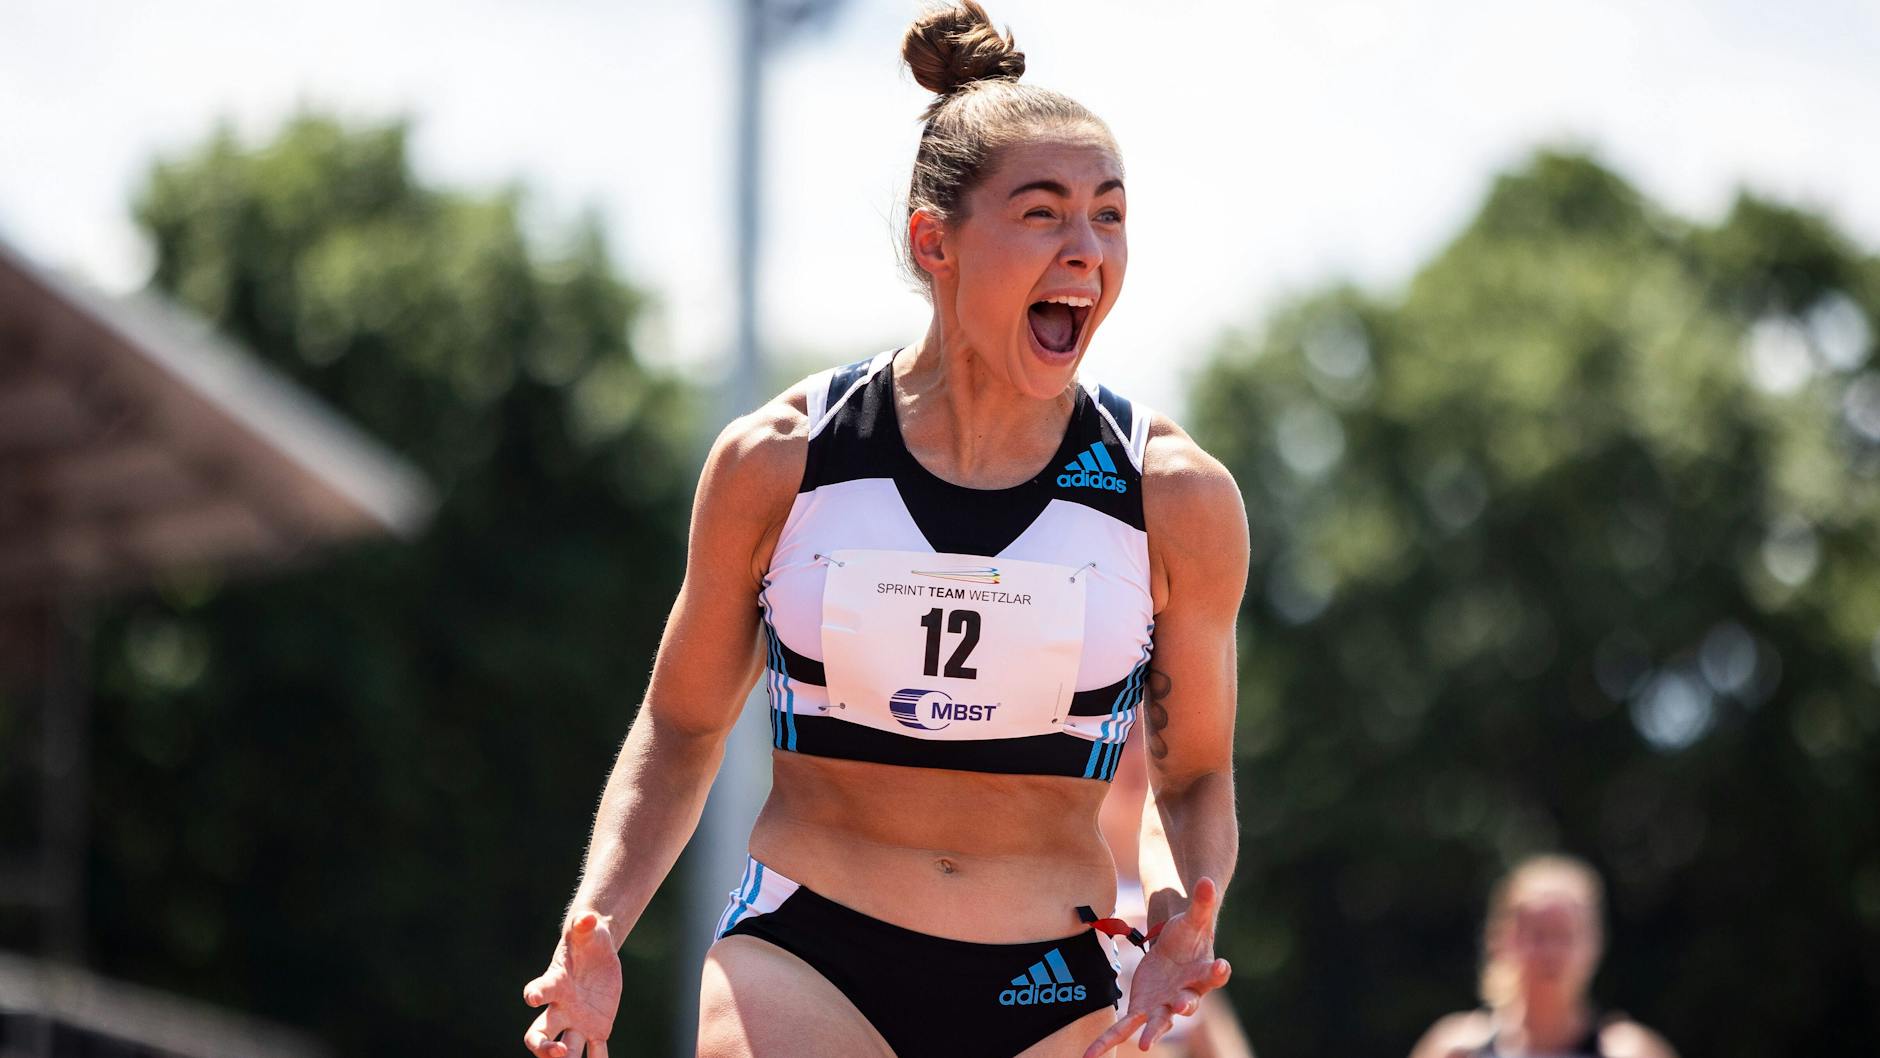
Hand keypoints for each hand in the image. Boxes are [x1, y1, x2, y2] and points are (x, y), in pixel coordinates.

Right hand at [522, 912, 622, 1057]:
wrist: (597, 954)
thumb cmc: (587, 939)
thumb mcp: (588, 929)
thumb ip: (584, 925)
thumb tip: (587, 916)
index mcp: (555, 983)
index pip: (539, 991)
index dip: (534, 994)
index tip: (532, 997)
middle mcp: (560, 1008)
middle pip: (540, 1033)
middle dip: (543, 1047)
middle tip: (555, 1051)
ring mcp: (576, 1021)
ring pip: (566, 1049)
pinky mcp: (596, 1029)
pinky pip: (595, 1051)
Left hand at [1083, 877, 1232, 1056]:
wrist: (1175, 951)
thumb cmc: (1189, 935)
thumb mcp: (1193, 916)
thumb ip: (1201, 901)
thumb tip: (1206, 879)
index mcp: (1203, 972)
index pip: (1214, 973)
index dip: (1218, 970)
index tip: (1222, 965)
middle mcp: (1187, 995)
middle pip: (1188, 1002)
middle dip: (1185, 1007)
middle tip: (1184, 1009)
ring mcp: (1164, 1006)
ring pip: (1157, 1023)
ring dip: (1151, 1032)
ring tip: (1146, 1044)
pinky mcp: (1142, 1010)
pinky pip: (1124, 1028)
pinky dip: (1109, 1041)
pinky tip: (1089, 1054)